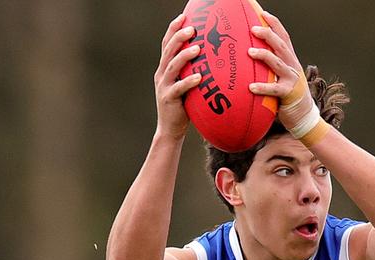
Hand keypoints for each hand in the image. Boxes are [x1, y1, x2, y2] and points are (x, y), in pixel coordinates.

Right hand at [153, 15, 202, 139]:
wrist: (170, 129)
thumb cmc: (183, 106)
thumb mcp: (186, 85)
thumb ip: (193, 71)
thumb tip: (212, 58)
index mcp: (165, 68)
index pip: (167, 44)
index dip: (173, 29)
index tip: (183, 16)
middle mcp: (161, 74)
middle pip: (168, 51)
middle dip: (179, 37)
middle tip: (192, 28)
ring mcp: (163, 86)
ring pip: (172, 67)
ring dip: (184, 56)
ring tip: (197, 48)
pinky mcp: (169, 100)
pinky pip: (178, 89)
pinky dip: (189, 82)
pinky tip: (199, 77)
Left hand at [247, 12, 313, 130]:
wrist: (304, 115)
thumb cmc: (288, 94)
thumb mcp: (282, 76)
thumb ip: (273, 65)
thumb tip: (251, 54)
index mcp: (291, 59)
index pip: (284, 36)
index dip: (274, 24)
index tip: (263, 13)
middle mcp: (292, 65)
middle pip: (281, 45)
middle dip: (267, 34)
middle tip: (253, 28)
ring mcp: (291, 79)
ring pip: (277, 63)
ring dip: (263, 55)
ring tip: (249, 51)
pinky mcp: (288, 93)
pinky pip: (273, 89)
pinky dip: (262, 87)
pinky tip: (250, 87)